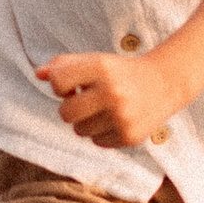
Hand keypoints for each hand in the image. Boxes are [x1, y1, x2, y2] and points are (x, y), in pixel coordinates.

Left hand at [38, 52, 188, 148]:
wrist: (166, 81)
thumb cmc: (121, 71)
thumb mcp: (96, 60)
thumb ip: (64, 64)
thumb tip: (37, 74)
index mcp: (101, 67)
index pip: (58, 81)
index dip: (61, 85)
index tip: (74, 84)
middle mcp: (112, 92)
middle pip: (65, 114)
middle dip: (71, 108)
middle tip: (86, 101)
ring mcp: (122, 116)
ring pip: (80, 131)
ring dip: (87, 122)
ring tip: (104, 109)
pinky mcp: (129, 136)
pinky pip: (97, 142)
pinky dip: (102, 133)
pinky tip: (117, 119)